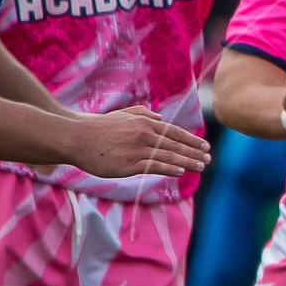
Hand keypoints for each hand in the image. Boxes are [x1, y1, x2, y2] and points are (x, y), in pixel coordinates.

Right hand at [68, 105, 209, 178]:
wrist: (76, 138)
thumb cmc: (100, 127)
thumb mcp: (123, 115)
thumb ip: (143, 114)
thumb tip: (161, 118)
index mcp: (145, 123)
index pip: (174, 132)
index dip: (191, 140)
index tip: (205, 146)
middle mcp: (144, 134)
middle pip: (175, 145)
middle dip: (194, 152)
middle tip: (208, 158)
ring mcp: (136, 150)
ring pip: (168, 156)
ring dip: (187, 161)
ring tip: (201, 166)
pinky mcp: (128, 164)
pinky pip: (154, 167)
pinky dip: (169, 169)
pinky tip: (181, 172)